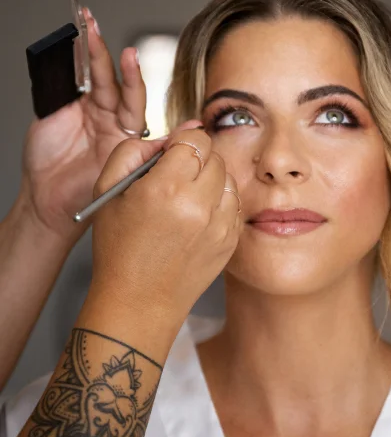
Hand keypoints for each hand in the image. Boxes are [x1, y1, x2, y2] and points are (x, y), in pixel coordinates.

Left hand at [20, 8, 147, 243]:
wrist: (46, 197)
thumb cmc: (46, 162)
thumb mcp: (49, 115)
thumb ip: (65, 90)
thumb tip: (72, 61)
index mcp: (86, 105)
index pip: (93, 71)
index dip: (89, 48)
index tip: (84, 23)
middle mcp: (106, 114)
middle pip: (112, 79)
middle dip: (104, 52)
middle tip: (94, 28)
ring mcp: (118, 130)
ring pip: (129, 96)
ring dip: (129, 74)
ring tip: (126, 54)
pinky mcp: (128, 147)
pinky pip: (139, 121)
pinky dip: (141, 100)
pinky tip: (136, 80)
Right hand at [89, 121, 242, 323]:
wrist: (139, 302)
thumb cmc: (119, 248)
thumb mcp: (108, 190)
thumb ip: (135, 150)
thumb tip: (174, 134)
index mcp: (166, 188)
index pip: (195, 138)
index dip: (183, 140)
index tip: (172, 152)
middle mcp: (199, 205)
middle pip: (215, 155)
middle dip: (196, 158)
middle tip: (176, 176)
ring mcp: (220, 225)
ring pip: (228, 178)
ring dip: (211, 179)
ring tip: (187, 198)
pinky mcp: (231, 240)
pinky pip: (235, 204)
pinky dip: (220, 203)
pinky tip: (198, 216)